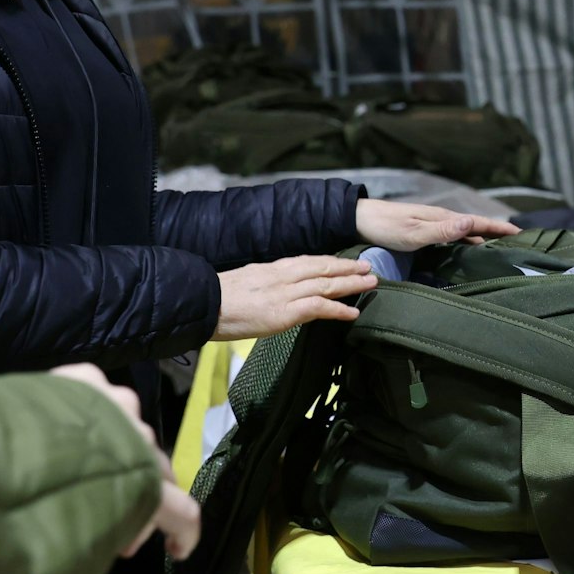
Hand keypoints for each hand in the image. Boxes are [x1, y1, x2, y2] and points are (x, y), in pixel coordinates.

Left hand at [49, 364, 200, 573]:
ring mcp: (114, 403)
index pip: (184, 513)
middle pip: (154, 472)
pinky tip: (68, 423)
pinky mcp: (83, 379)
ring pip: (128, 429)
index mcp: (146, 484)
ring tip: (86, 471)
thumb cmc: (36, 513)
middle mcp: (140, 439)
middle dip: (139, 500)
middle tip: (109, 523)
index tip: (176, 551)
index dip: (185, 535)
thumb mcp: (64, 561)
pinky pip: (95, 393)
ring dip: (117, 453)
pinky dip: (89, 410)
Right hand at [212, 255, 376, 340]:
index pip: (308, 261)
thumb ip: (266, 284)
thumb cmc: (217, 298)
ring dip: (351, 284)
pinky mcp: (284, 312)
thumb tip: (277, 291)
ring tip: (371, 283)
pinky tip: (352, 312)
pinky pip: (318, 308)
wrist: (202, 304)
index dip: (330, 261)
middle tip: (369, 268)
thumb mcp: (246, 282)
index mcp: (272, 268)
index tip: (346, 261)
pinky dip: (338, 309)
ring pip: (326, 284)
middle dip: (348, 268)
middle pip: (322, 268)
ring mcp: (285, 293)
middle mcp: (282, 276)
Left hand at [355, 198, 521, 252]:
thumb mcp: (414, 233)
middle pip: (474, 225)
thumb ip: (442, 231)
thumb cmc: (384, 228)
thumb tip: (472, 223)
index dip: (498, 228)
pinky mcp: (423, 229)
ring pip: (464, 229)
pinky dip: (466, 239)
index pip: (478, 222)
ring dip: (481, 236)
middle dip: (495, 231)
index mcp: (442, 218)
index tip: (519, 233)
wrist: (358, 219)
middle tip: (514, 242)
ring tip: (496, 246)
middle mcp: (440, 218)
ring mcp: (431, 223)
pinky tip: (465, 247)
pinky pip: (452, 234)